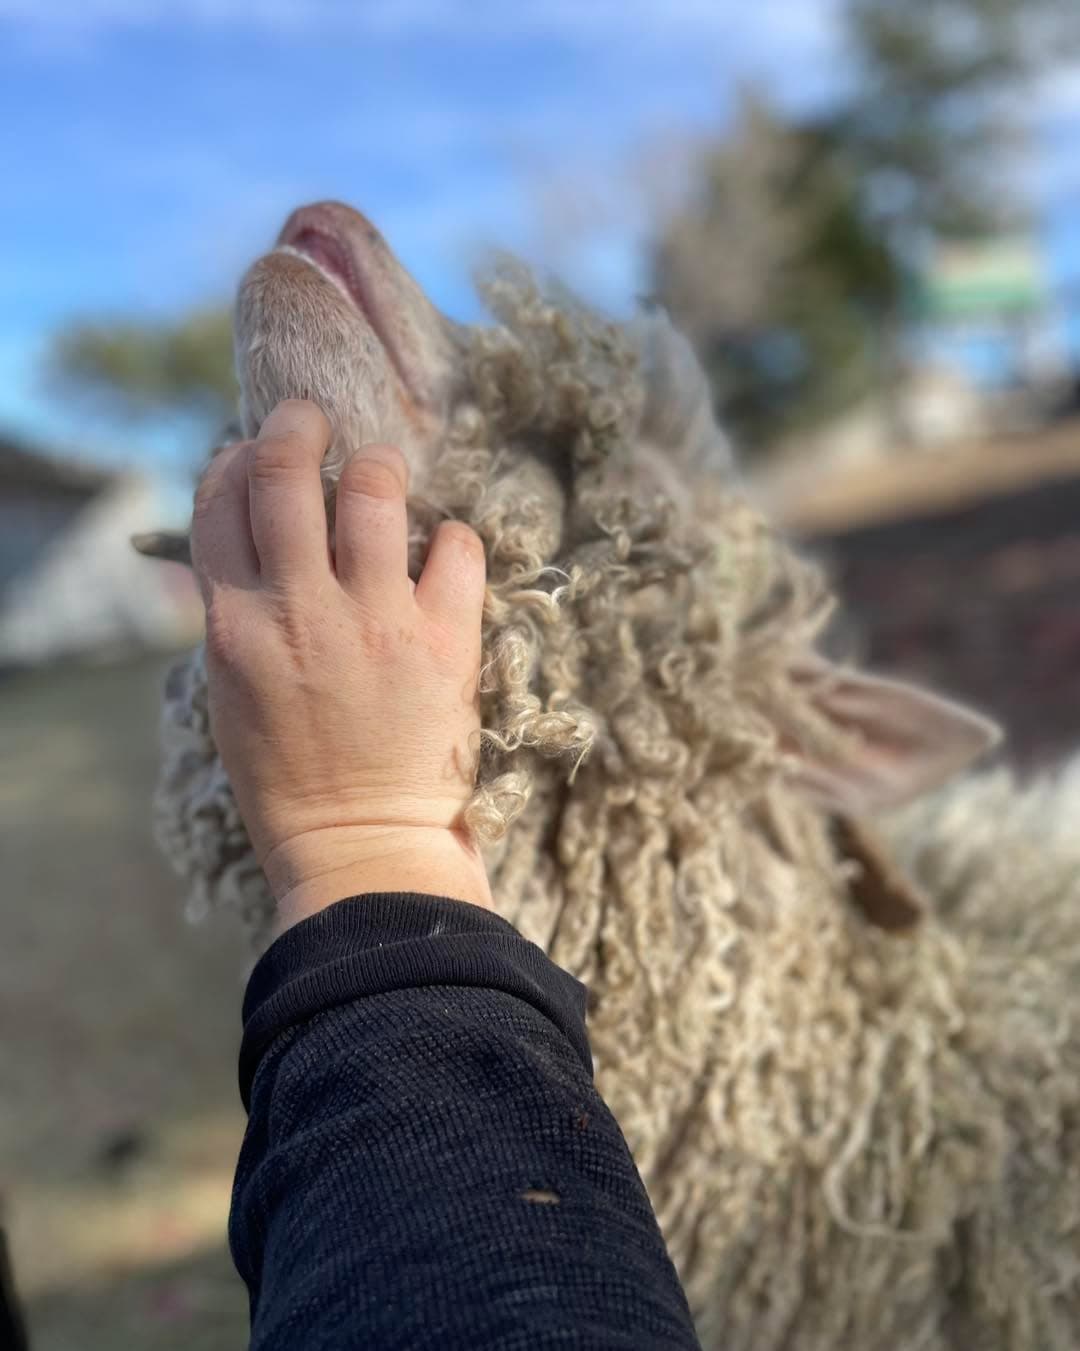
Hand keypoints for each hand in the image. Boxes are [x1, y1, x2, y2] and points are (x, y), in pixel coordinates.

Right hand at [190, 399, 491, 933]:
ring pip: (373, 489)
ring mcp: (376, 621)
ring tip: (382, 477)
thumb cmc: (291, 775)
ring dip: (377, 468)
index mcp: (236, 624)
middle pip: (285, 471)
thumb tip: (259, 538)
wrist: (362, 843)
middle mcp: (300, 609)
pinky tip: (444, 555)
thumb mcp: (234, 691)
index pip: (219, 501)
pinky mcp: (445, 641)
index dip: (236, 460)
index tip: (254, 452)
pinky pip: (457, 547)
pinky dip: (452, 539)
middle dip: (297, 425)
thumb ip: (240, 610)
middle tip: (312, 420)